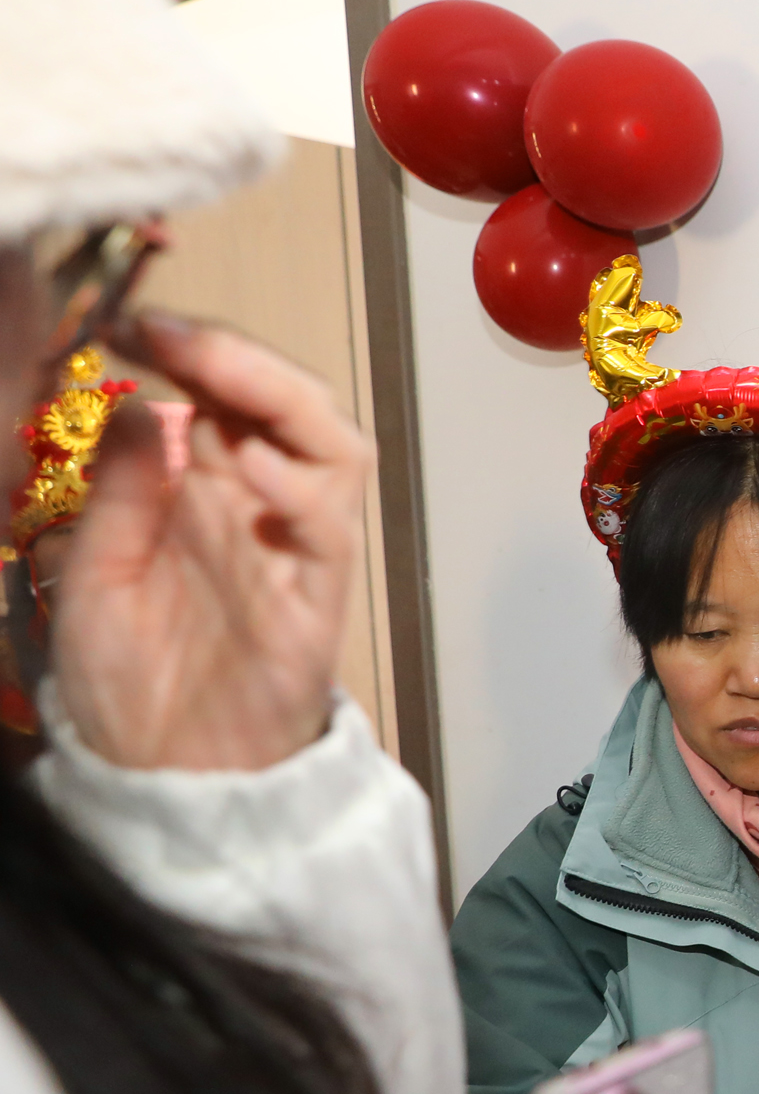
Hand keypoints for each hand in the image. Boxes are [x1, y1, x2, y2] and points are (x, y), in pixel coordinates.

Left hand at [55, 313, 366, 770]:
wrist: (166, 775)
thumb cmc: (131, 679)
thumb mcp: (92, 569)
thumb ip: (120, 491)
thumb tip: (148, 404)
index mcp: (204, 489)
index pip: (221, 391)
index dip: (186, 346)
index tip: (126, 319)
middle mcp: (259, 505)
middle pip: (286, 402)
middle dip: (236, 353)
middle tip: (168, 329)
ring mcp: (295, 545)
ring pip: (331, 444)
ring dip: (280, 398)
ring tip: (219, 372)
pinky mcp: (318, 595)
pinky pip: (332, 527)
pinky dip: (304, 489)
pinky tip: (256, 466)